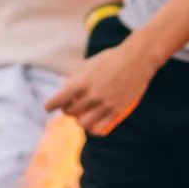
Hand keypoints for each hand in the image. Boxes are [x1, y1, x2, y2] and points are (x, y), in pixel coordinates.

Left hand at [47, 33, 162, 135]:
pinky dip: (94, 129)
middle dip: (69, 110)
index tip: (50, 107)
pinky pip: (100, 129)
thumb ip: (75, 76)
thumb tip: (63, 87)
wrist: (138, 58)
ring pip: (83, 124)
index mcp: (81, 82)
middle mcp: (92, 95)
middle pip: (70, 112)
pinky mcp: (118, 111)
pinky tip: (95, 123)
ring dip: (81, 120)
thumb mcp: (89, 64)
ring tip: (84, 115)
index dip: (50, 106)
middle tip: (73, 105)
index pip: (57, 101)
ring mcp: (106, 104)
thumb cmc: (112, 58)